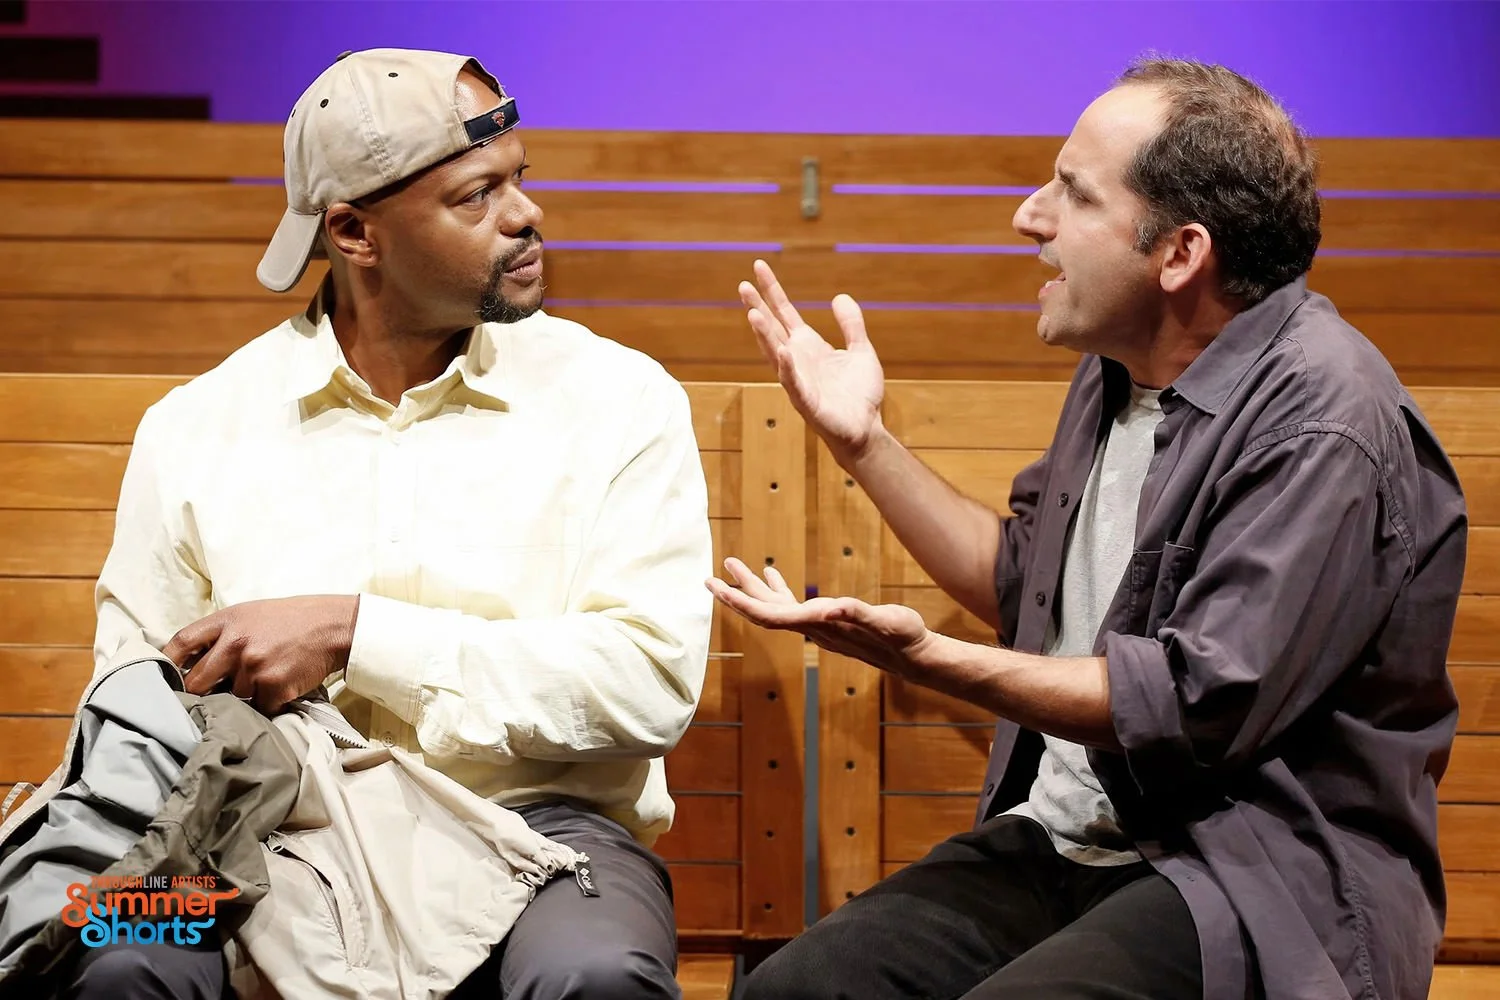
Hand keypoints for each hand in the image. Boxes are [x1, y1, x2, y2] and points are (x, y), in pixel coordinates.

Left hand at [164, 596, 360, 713]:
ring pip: (231, 698)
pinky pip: (258, 707)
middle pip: (196, 682)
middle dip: (201, 693)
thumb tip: (193, 662)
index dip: (166, 664)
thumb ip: (223, 634)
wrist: (334, 626)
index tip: (162, 679)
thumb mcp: (251, 615)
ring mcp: (253, 666)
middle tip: (211, 695)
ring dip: (243, 697)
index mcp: (227, 620)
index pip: (180, 643)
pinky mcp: (272, 687)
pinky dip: (267, 704)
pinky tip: (281, 686)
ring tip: (266, 679)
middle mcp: (235, 643)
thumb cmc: (292, 620)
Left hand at [706, 557, 932, 678]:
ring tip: (733, 565)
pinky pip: (793, 603)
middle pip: (763, 612)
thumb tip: (833, 606)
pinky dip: (778, 588)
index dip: (741, 602)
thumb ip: (859, 613)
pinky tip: (772, 574)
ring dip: (752, 587)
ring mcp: (816, 625)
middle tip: (709, 578)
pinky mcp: (825, 620)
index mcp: (818, 625)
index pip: (769, 615)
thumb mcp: (885, 622)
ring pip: (775, 606)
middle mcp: (810, 627)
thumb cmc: (900, 637)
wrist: (911, 655)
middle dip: (735, 594)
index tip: (718, 589)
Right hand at [739, 259, 885, 461]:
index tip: (759, 267)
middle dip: (758, 307)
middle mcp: (797, 359)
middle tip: (743, 285)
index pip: (784, 312)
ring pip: (775, 354)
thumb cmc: (860, 395)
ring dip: (764, 335)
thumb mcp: (861, 351)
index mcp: (808, 345)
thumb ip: (851, 325)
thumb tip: (839, 296)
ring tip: (752, 314)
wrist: (866, 430)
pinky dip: (788, 368)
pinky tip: (783, 352)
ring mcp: (798, 380)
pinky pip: (794, 383)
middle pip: (772, 328)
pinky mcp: (807, 402)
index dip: (772, 290)